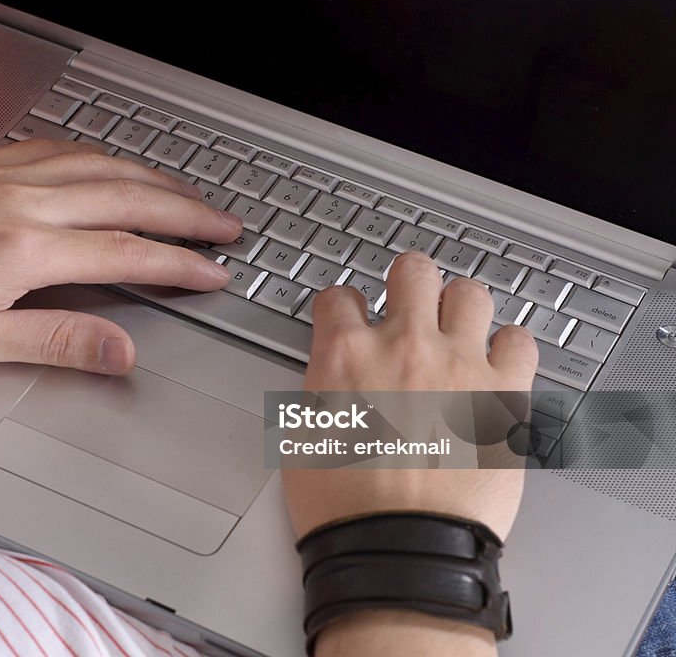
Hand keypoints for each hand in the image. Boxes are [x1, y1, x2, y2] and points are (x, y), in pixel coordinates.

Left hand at [0, 139, 241, 369]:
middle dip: (187, 213)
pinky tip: (111, 165)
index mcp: (25, 248)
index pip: (128, 254)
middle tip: (226, 225)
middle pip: (129, 198)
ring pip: (101, 166)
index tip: (214, 273)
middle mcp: (24, 200)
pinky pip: (62, 149)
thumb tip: (120, 354)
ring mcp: (6, 174)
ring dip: (153, 179)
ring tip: (187, 196)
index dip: (179, 265)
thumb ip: (56, 343)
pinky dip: (103, 157)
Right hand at [283, 251, 537, 539]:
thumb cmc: (346, 508)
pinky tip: (497, 362)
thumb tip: (331, 377)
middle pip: (413, 271)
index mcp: (344, 356)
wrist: (397, 551)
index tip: (350, 317)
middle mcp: (402, 347)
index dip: (344, 306)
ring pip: (470, 294)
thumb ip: (320, 390)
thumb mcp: (302, 439)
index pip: (340, 298)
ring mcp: (458, 367)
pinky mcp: (504, 396)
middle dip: (408, 283)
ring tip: (458, 329)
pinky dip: (509, 347)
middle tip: (409, 302)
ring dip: (460, 308)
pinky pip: (520, 342)